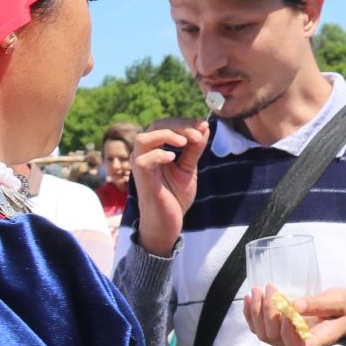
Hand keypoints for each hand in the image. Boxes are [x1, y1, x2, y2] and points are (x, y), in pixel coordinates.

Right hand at [130, 117, 210, 255]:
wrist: (167, 223)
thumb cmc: (174, 197)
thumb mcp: (188, 169)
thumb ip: (194, 149)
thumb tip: (204, 128)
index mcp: (155, 150)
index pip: (166, 125)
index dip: (184, 122)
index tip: (204, 125)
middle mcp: (144, 154)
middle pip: (156, 126)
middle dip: (180, 126)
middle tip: (199, 132)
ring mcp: (140, 165)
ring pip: (142, 139)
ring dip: (165, 135)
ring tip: (185, 142)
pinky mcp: (140, 179)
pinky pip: (142, 160)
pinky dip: (157, 155)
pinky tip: (173, 158)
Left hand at [243, 285, 345, 345]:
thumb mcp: (339, 303)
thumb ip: (318, 305)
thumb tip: (295, 305)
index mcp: (318, 341)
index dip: (287, 331)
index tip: (287, 307)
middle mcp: (301, 345)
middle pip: (275, 338)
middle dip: (268, 312)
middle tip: (270, 287)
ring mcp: (288, 341)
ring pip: (264, 334)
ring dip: (256, 312)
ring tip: (257, 290)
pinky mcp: (281, 332)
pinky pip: (260, 329)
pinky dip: (251, 315)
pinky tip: (250, 299)